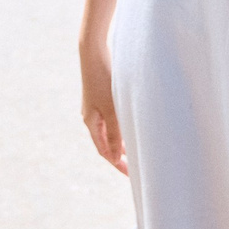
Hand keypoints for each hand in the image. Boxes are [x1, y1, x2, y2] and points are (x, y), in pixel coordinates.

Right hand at [80, 39, 126, 174]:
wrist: (94, 53)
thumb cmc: (103, 80)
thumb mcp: (112, 109)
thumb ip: (115, 134)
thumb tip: (115, 157)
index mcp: (91, 122)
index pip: (104, 151)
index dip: (117, 164)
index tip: (131, 175)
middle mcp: (91, 117)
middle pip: (106, 143)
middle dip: (120, 156)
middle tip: (137, 168)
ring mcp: (95, 107)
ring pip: (110, 131)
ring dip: (122, 142)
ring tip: (137, 152)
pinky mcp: (101, 97)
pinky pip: (112, 120)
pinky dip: (121, 128)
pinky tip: (132, 128)